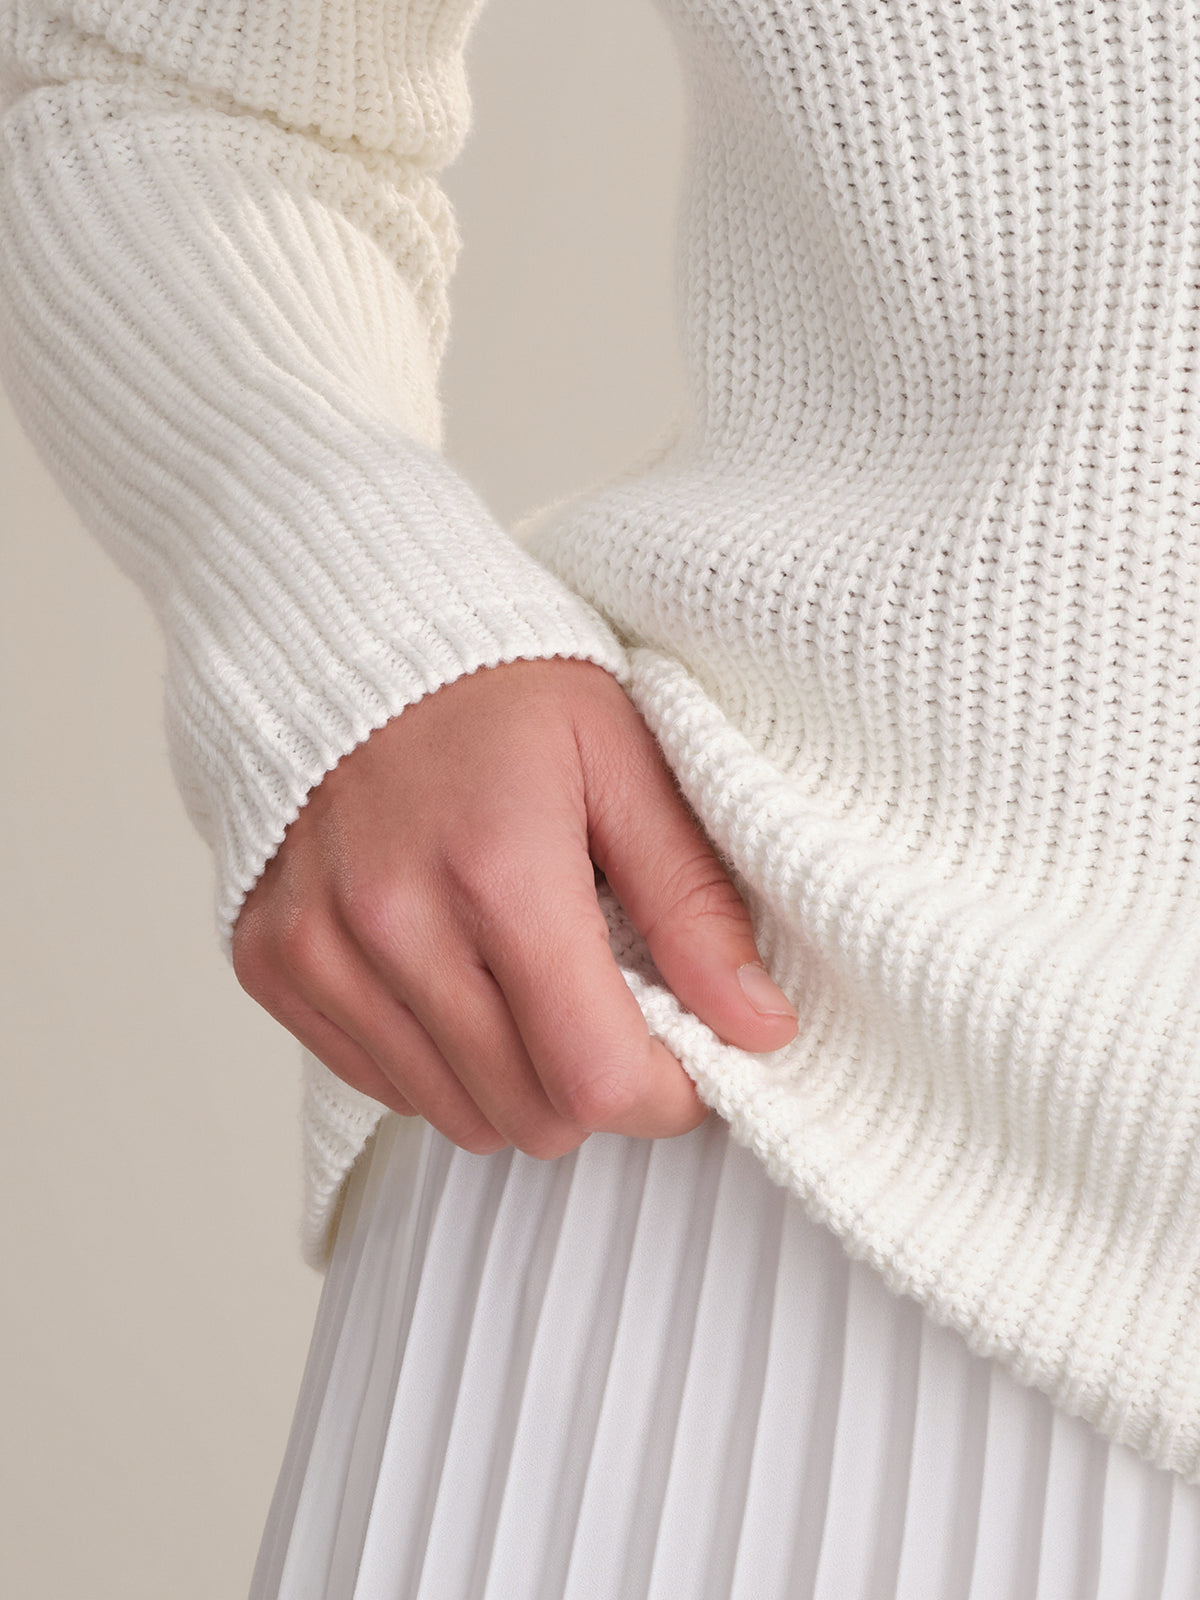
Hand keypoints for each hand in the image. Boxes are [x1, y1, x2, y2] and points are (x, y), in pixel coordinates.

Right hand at [231, 656, 797, 1158]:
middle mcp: (390, 922)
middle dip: (595, 1089)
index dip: (664, 1097)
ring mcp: (317, 948)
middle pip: (526, 1115)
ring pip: (453, 1115)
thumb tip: (758, 1026)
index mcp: (497, 869)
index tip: (690, 1061)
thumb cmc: (503, 690)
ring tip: (534, 987)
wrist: (354, 637)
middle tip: (616, 1014)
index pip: (591, 1077)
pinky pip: (378, 1082)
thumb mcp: (628, 762)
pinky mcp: (272, 961)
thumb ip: (693, 903)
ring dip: (517, 1082)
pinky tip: (460, 980)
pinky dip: (438, 1062)